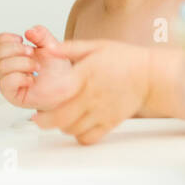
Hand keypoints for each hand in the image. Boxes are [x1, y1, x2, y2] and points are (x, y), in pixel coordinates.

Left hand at [0, 26, 150, 143]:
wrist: (151, 75)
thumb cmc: (124, 60)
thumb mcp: (95, 46)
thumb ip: (68, 49)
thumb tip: (45, 49)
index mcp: (85, 75)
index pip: (56, 92)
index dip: (39, 98)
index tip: (32, 98)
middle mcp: (92, 96)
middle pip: (59, 118)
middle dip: (43, 120)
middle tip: (39, 115)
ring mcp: (101, 112)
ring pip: (71, 129)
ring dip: (60, 126)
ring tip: (60, 116)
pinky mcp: (109, 123)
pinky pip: (88, 138)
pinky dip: (78, 135)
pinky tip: (77, 125)